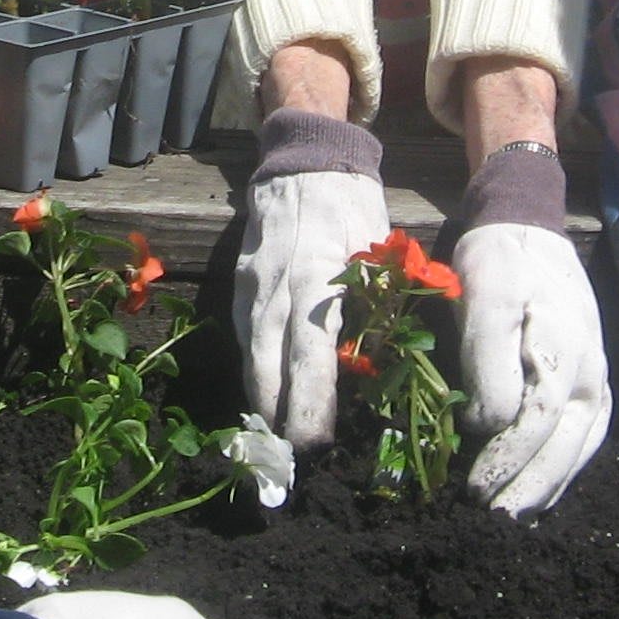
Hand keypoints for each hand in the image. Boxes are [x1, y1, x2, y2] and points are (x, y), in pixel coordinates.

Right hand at [235, 160, 389, 447]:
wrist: (304, 158)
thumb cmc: (352, 205)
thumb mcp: (377, 249)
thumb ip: (376, 304)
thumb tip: (376, 364)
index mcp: (317, 278)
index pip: (311, 354)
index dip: (311, 401)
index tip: (315, 440)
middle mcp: (277, 286)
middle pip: (270, 364)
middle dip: (278, 415)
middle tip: (289, 459)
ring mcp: (253, 283)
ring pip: (252, 352)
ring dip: (261, 398)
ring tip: (273, 440)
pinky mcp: (241, 281)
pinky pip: (245, 334)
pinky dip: (253, 368)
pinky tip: (262, 396)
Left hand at [451, 225, 611, 515]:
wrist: (527, 230)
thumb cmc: (500, 262)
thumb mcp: (484, 296)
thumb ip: (488, 360)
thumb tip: (487, 426)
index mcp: (564, 349)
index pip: (538, 420)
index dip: (508, 459)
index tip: (477, 489)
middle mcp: (589, 371)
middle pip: (566, 444)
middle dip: (531, 487)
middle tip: (495, 523)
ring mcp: (595, 378)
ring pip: (579, 446)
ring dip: (549, 486)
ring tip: (519, 519)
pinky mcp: (590, 381)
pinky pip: (583, 436)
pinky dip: (564, 468)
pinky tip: (542, 491)